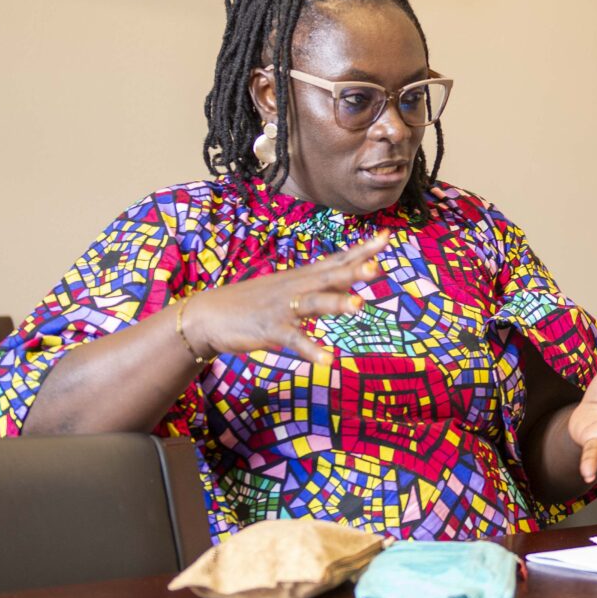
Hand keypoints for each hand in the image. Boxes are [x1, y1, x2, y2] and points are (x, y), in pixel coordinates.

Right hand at [181, 234, 390, 364]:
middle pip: (329, 277)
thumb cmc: (255, 302)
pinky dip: (311, 350)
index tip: (387, 237)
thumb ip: (323, 286)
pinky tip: (328, 360)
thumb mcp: (291, 288)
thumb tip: (354, 284)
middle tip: (379, 267)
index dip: (362, 250)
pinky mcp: (270, 330)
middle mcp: (296, 287)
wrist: (209, 315)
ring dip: (336, 304)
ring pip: (313, 303)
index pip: (338, 260)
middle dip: (354, 271)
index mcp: (303, 277)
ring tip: (359, 307)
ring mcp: (283, 308)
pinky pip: (293, 340)